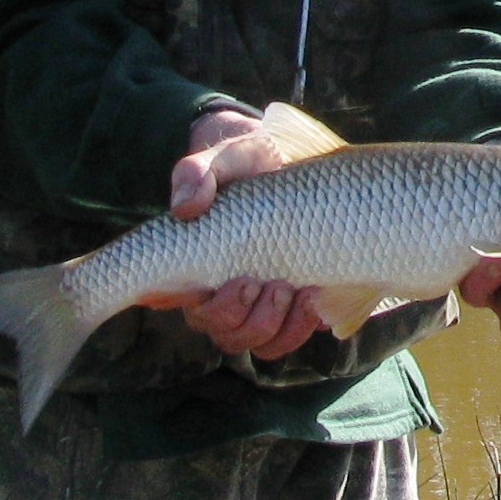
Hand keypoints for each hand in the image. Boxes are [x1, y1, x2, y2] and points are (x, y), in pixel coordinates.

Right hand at [146, 108, 323, 359]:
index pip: (183, 306)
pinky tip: (316, 296)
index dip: (206, 309)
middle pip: (225, 333)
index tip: (230, 281)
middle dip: (247, 317)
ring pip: (260, 342)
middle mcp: (221, 294)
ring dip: (278, 325)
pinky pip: (293, 336)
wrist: (284, 161)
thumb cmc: (243, 162)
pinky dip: (304, 324)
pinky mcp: (293, 305)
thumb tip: (186, 207)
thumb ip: (196, 174)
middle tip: (268, 282)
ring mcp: (259, 304)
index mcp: (194, 266)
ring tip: (295, 290)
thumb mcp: (221, 156)